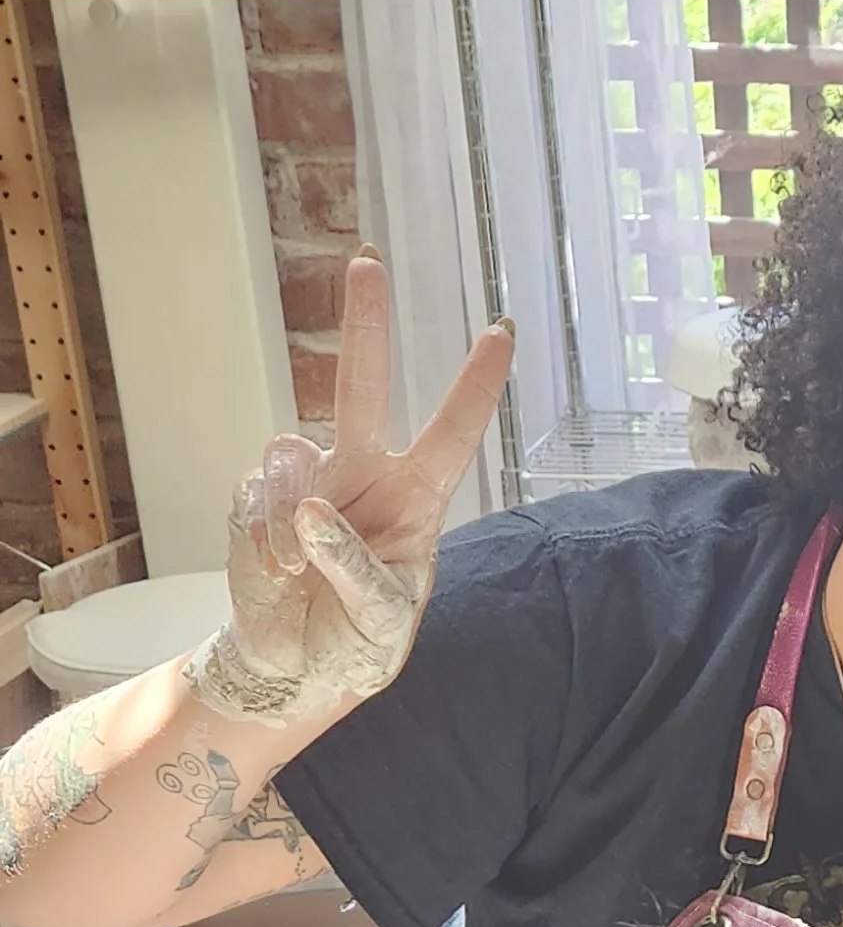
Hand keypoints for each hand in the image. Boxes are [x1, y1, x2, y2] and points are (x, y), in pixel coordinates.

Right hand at [188, 249, 514, 735]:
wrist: (295, 667)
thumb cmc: (358, 639)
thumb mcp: (382, 621)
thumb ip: (356, 569)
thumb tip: (313, 511)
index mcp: (416, 497)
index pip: (451, 433)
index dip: (476, 385)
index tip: (503, 331)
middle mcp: (363, 473)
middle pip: (361, 386)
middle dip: (364, 322)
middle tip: (368, 260)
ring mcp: (306, 478)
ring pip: (290, 462)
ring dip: (293, 532)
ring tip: (302, 581)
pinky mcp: (258, 497)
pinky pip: (255, 506)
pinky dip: (263, 550)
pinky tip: (275, 575)